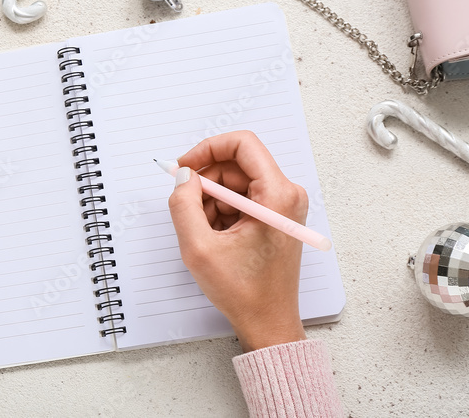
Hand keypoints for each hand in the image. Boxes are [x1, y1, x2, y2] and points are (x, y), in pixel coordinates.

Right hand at [167, 131, 308, 351]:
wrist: (267, 323)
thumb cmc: (244, 292)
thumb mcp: (199, 247)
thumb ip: (183, 204)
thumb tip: (183, 176)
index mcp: (276, 196)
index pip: (242, 144)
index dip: (207, 148)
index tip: (185, 167)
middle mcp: (285, 195)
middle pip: (235, 164)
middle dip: (205, 183)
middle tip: (187, 207)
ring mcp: (282, 206)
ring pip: (234, 182)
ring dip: (210, 201)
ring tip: (204, 233)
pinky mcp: (274, 216)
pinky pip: (239, 198)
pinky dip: (220, 212)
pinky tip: (215, 238)